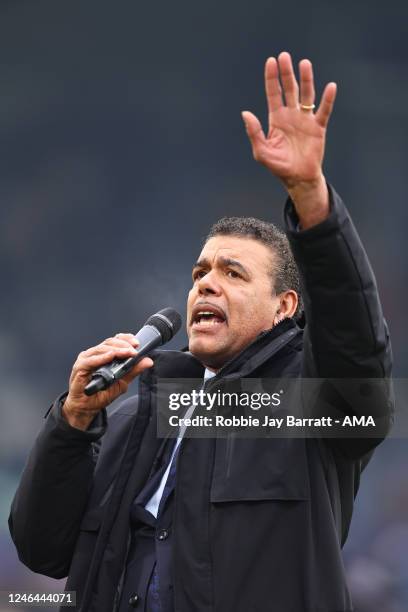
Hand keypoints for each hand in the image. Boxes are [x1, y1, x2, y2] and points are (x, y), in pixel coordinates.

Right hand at [62, 333, 153, 429]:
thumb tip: (148, 361)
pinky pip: (91, 360)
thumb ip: (133, 371)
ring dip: (116, 350)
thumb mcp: (122, 382)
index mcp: (104, 355)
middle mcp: (95, 354)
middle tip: (134, 350)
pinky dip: (102, 357)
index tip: (137, 343)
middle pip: (109, 342)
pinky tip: (110, 356)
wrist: (87, 408)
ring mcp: (86, 359)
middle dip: (124, 345)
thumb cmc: (101, 394)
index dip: (126, 339)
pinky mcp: (79, 368)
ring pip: (101, 349)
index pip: (115, 340)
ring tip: (127, 352)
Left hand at [242, 52, 336, 227]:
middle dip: (286, 73)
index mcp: (276, 119)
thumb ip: (254, 132)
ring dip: (306, 79)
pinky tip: (330, 86)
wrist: (297, 178)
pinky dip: (327, 99)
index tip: (271, 61)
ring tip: (304, 63)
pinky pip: (324, 111)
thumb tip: (245, 113)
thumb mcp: (261, 151)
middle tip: (285, 56)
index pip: (274, 93)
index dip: (272, 78)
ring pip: (306, 95)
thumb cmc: (278, 166)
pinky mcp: (318, 128)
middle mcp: (291, 115)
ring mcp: (305, 120)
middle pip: (289, 89)